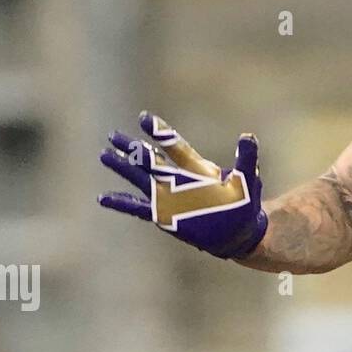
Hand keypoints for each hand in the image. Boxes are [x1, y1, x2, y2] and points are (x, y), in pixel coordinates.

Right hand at [98, 111, 268, 258]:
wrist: (239, 233)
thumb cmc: (244, 204)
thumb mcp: (247, 179)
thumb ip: (246, 158)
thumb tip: (247, 136)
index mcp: (197, 169)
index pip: (175, 146)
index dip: (160, 133)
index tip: (144, 118)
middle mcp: (179, 179)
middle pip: (151, 159)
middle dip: (133, 147)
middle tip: (113, 135)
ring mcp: (169, 197)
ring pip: (141, 178)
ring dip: (124, 167)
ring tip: (104, 154)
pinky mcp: (164, 215)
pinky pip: (138, 208)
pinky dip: (122, 202)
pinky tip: (103, 198)